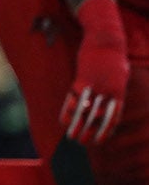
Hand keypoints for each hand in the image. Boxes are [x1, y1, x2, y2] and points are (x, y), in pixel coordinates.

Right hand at [61, 0, 128, 144]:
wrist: (106, 39)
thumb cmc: (113, 55)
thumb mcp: (121, 74)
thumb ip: (116, 87)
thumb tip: (112, 97)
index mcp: (119, 93)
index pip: (113, 118)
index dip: (106, 131)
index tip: (99, 141)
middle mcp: (108, 93)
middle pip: (99, 118)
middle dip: (90, 132)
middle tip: (83, 144)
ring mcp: (96, 86)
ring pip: (86, 112)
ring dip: (78, 126)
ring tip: (71, 137)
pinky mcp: (83, 79)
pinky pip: (74, 99)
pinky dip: (68, 111)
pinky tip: (63, 120)